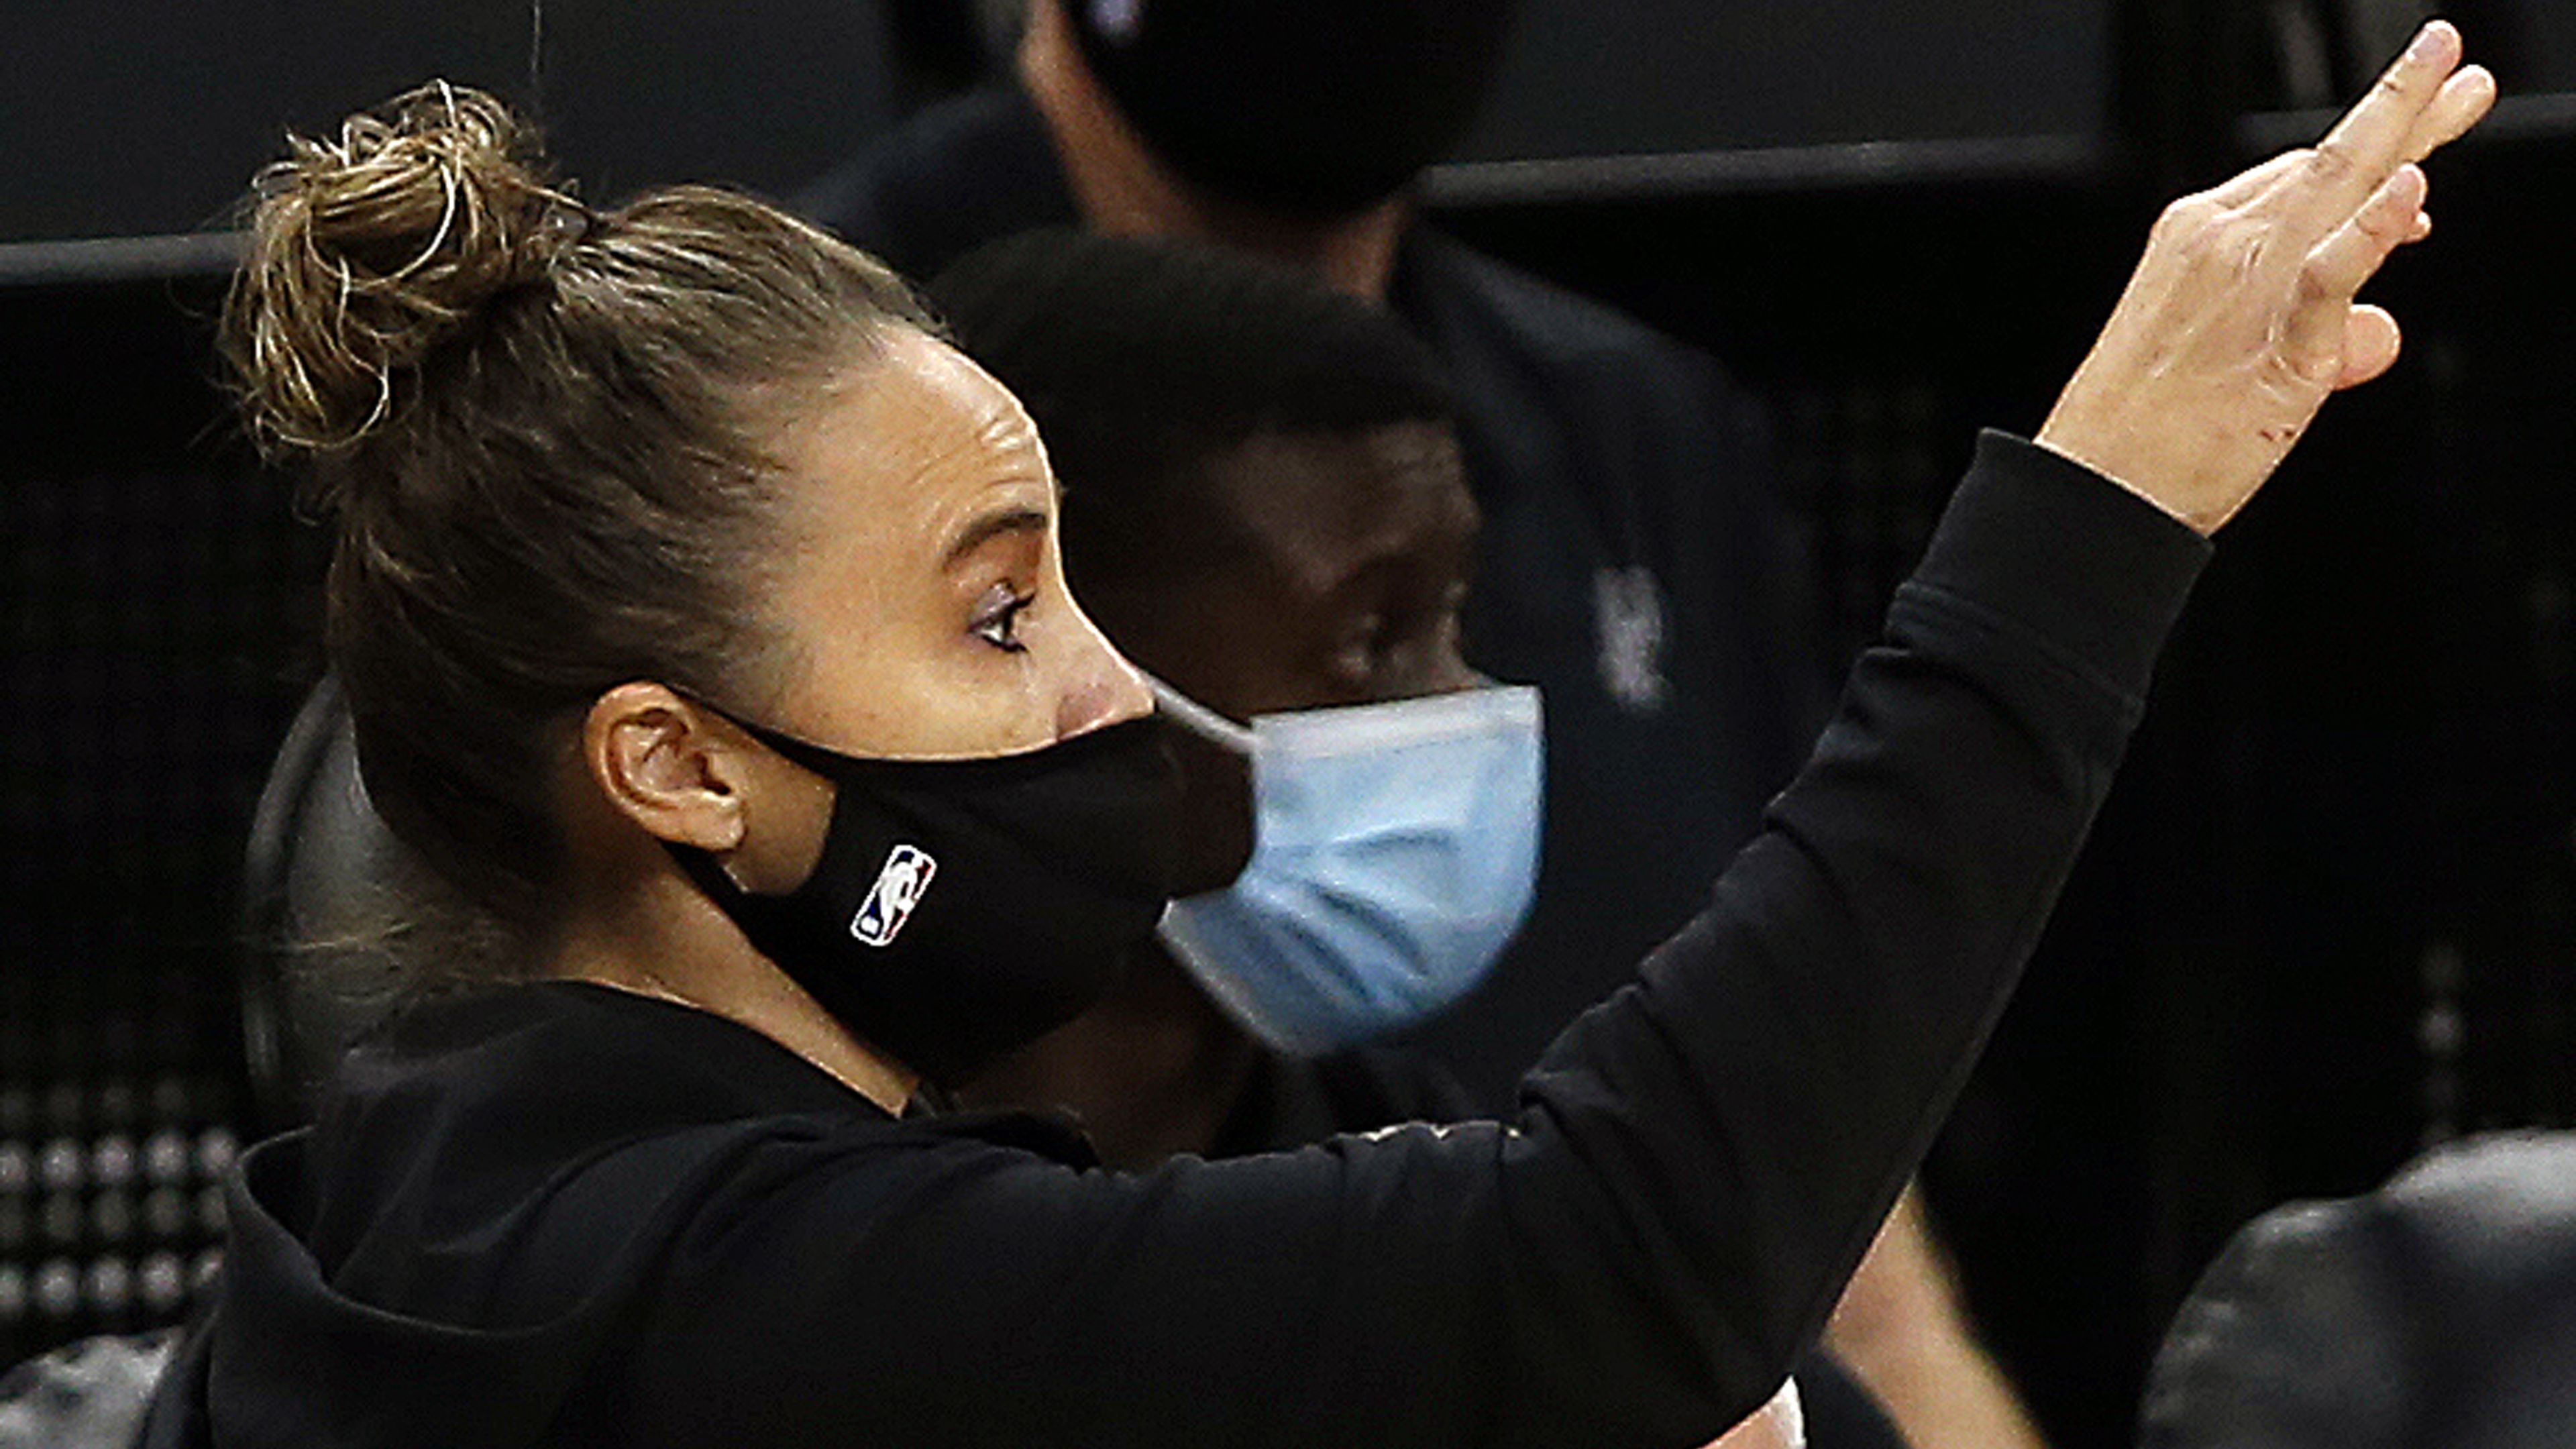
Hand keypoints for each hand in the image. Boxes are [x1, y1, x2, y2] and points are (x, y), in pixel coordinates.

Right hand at [2036, 21, 2495, 534]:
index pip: (2295, 181)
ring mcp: (2248, 286)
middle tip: (2448, 54)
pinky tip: (2407, 192)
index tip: (2412, 169)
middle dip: (2402, 103)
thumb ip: (2311, 328)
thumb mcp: (2230, 357)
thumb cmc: (2150, 435)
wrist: (2098, 489)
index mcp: (2193, 236)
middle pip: (2328, 159)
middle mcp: (2219, 242)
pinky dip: (2370, 232)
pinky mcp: (2276, 344)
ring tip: (2463, 89)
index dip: (2364, 171)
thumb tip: (2374, 329)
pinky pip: (2331, 276)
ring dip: (2412, 128)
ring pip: (2340, 188)